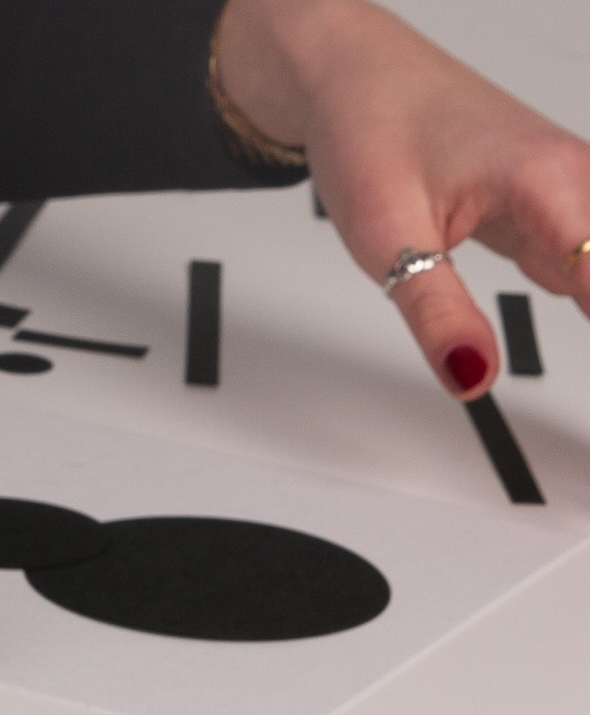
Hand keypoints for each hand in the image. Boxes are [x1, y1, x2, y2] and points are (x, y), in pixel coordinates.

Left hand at [217, 0, 589, 395]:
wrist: (351, 76)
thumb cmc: (371, 126)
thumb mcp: (388, 235)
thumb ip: (435, 313)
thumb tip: (473, 377)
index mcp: (552, 181)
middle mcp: (577, 182)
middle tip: (587, 435)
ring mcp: (569, 195)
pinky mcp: (551, 211)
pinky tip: (584, 321)